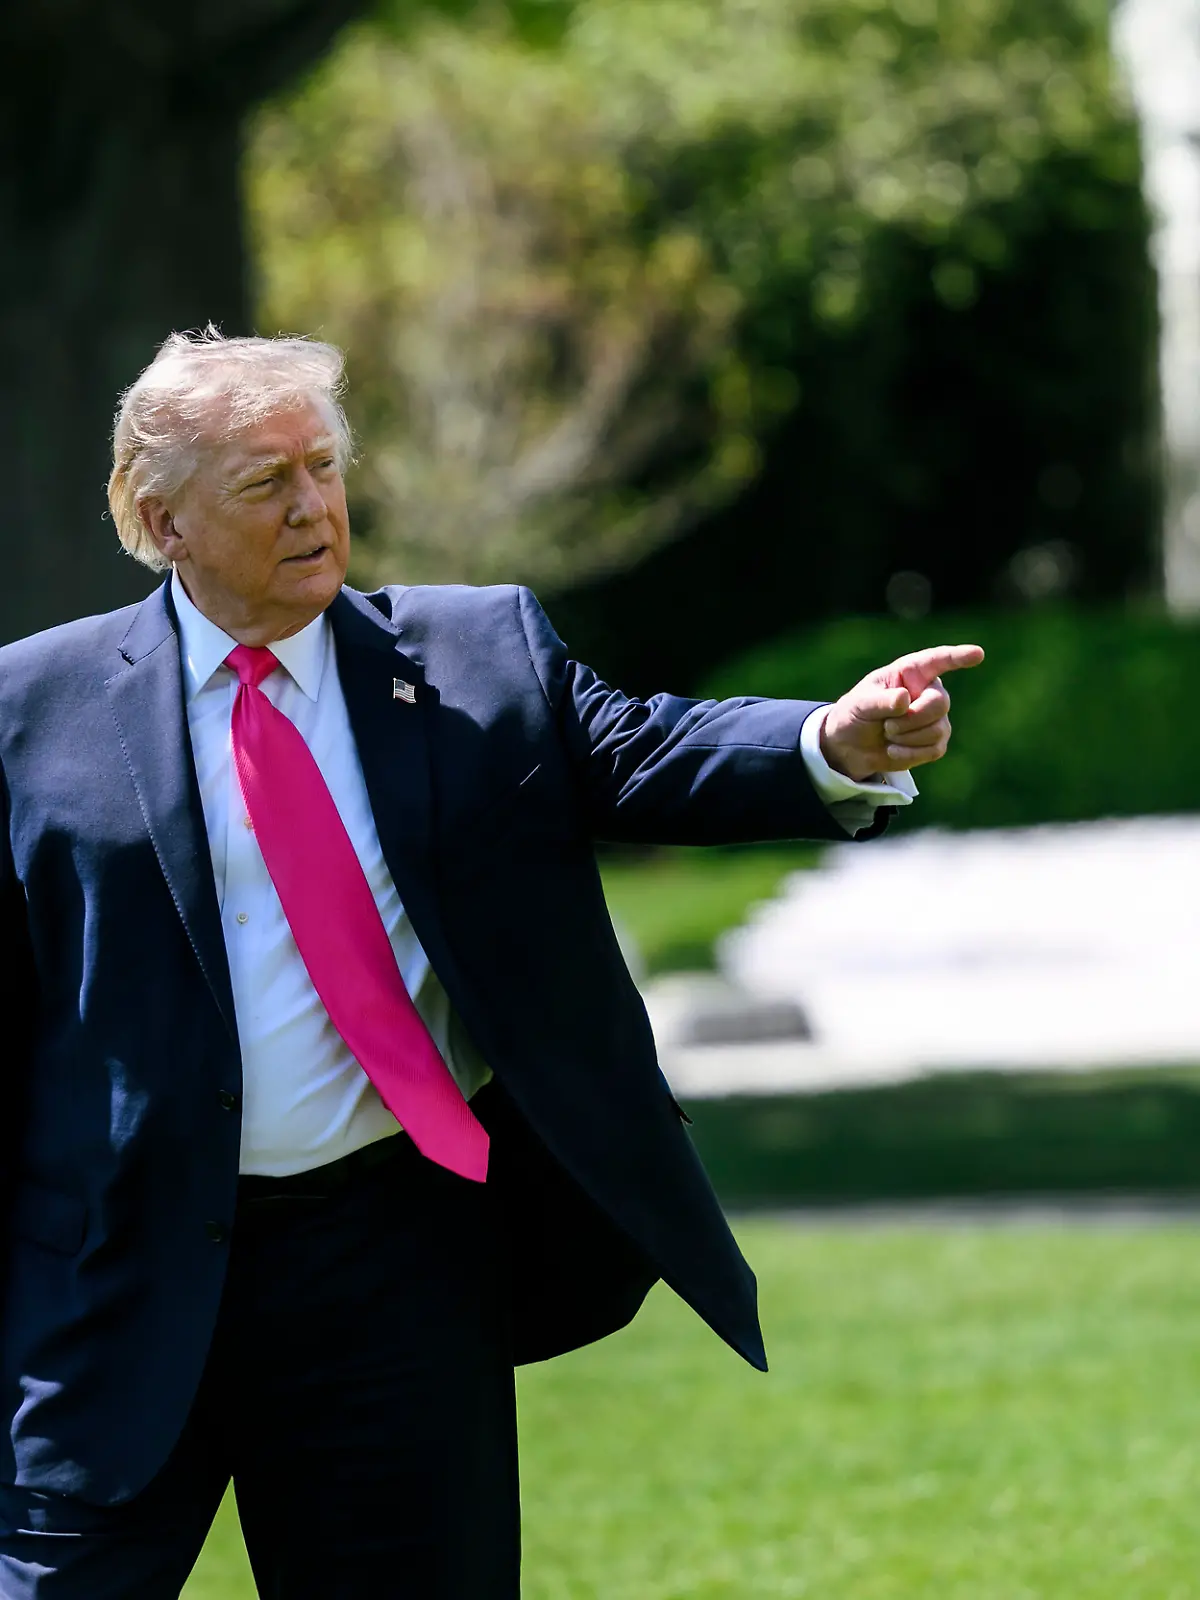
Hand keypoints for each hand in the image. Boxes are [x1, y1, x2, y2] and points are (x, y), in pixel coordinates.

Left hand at [819, 643, 984, 781]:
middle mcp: (928, 691)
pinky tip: (893, 750)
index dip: (958, 657)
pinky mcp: (935, 742)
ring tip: (888, 734)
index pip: (938, 660)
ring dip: (907, 737)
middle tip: (888, 726)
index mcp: (910, 673)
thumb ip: (881, 701)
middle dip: (913, 719)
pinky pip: (935, 749)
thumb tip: (905, 698)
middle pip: (940, 703)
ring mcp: (935, 718)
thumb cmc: (856, 714)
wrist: (851, 746)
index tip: (977, 654)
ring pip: (938, 729)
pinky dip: (910, 754)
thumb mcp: (860, 704)